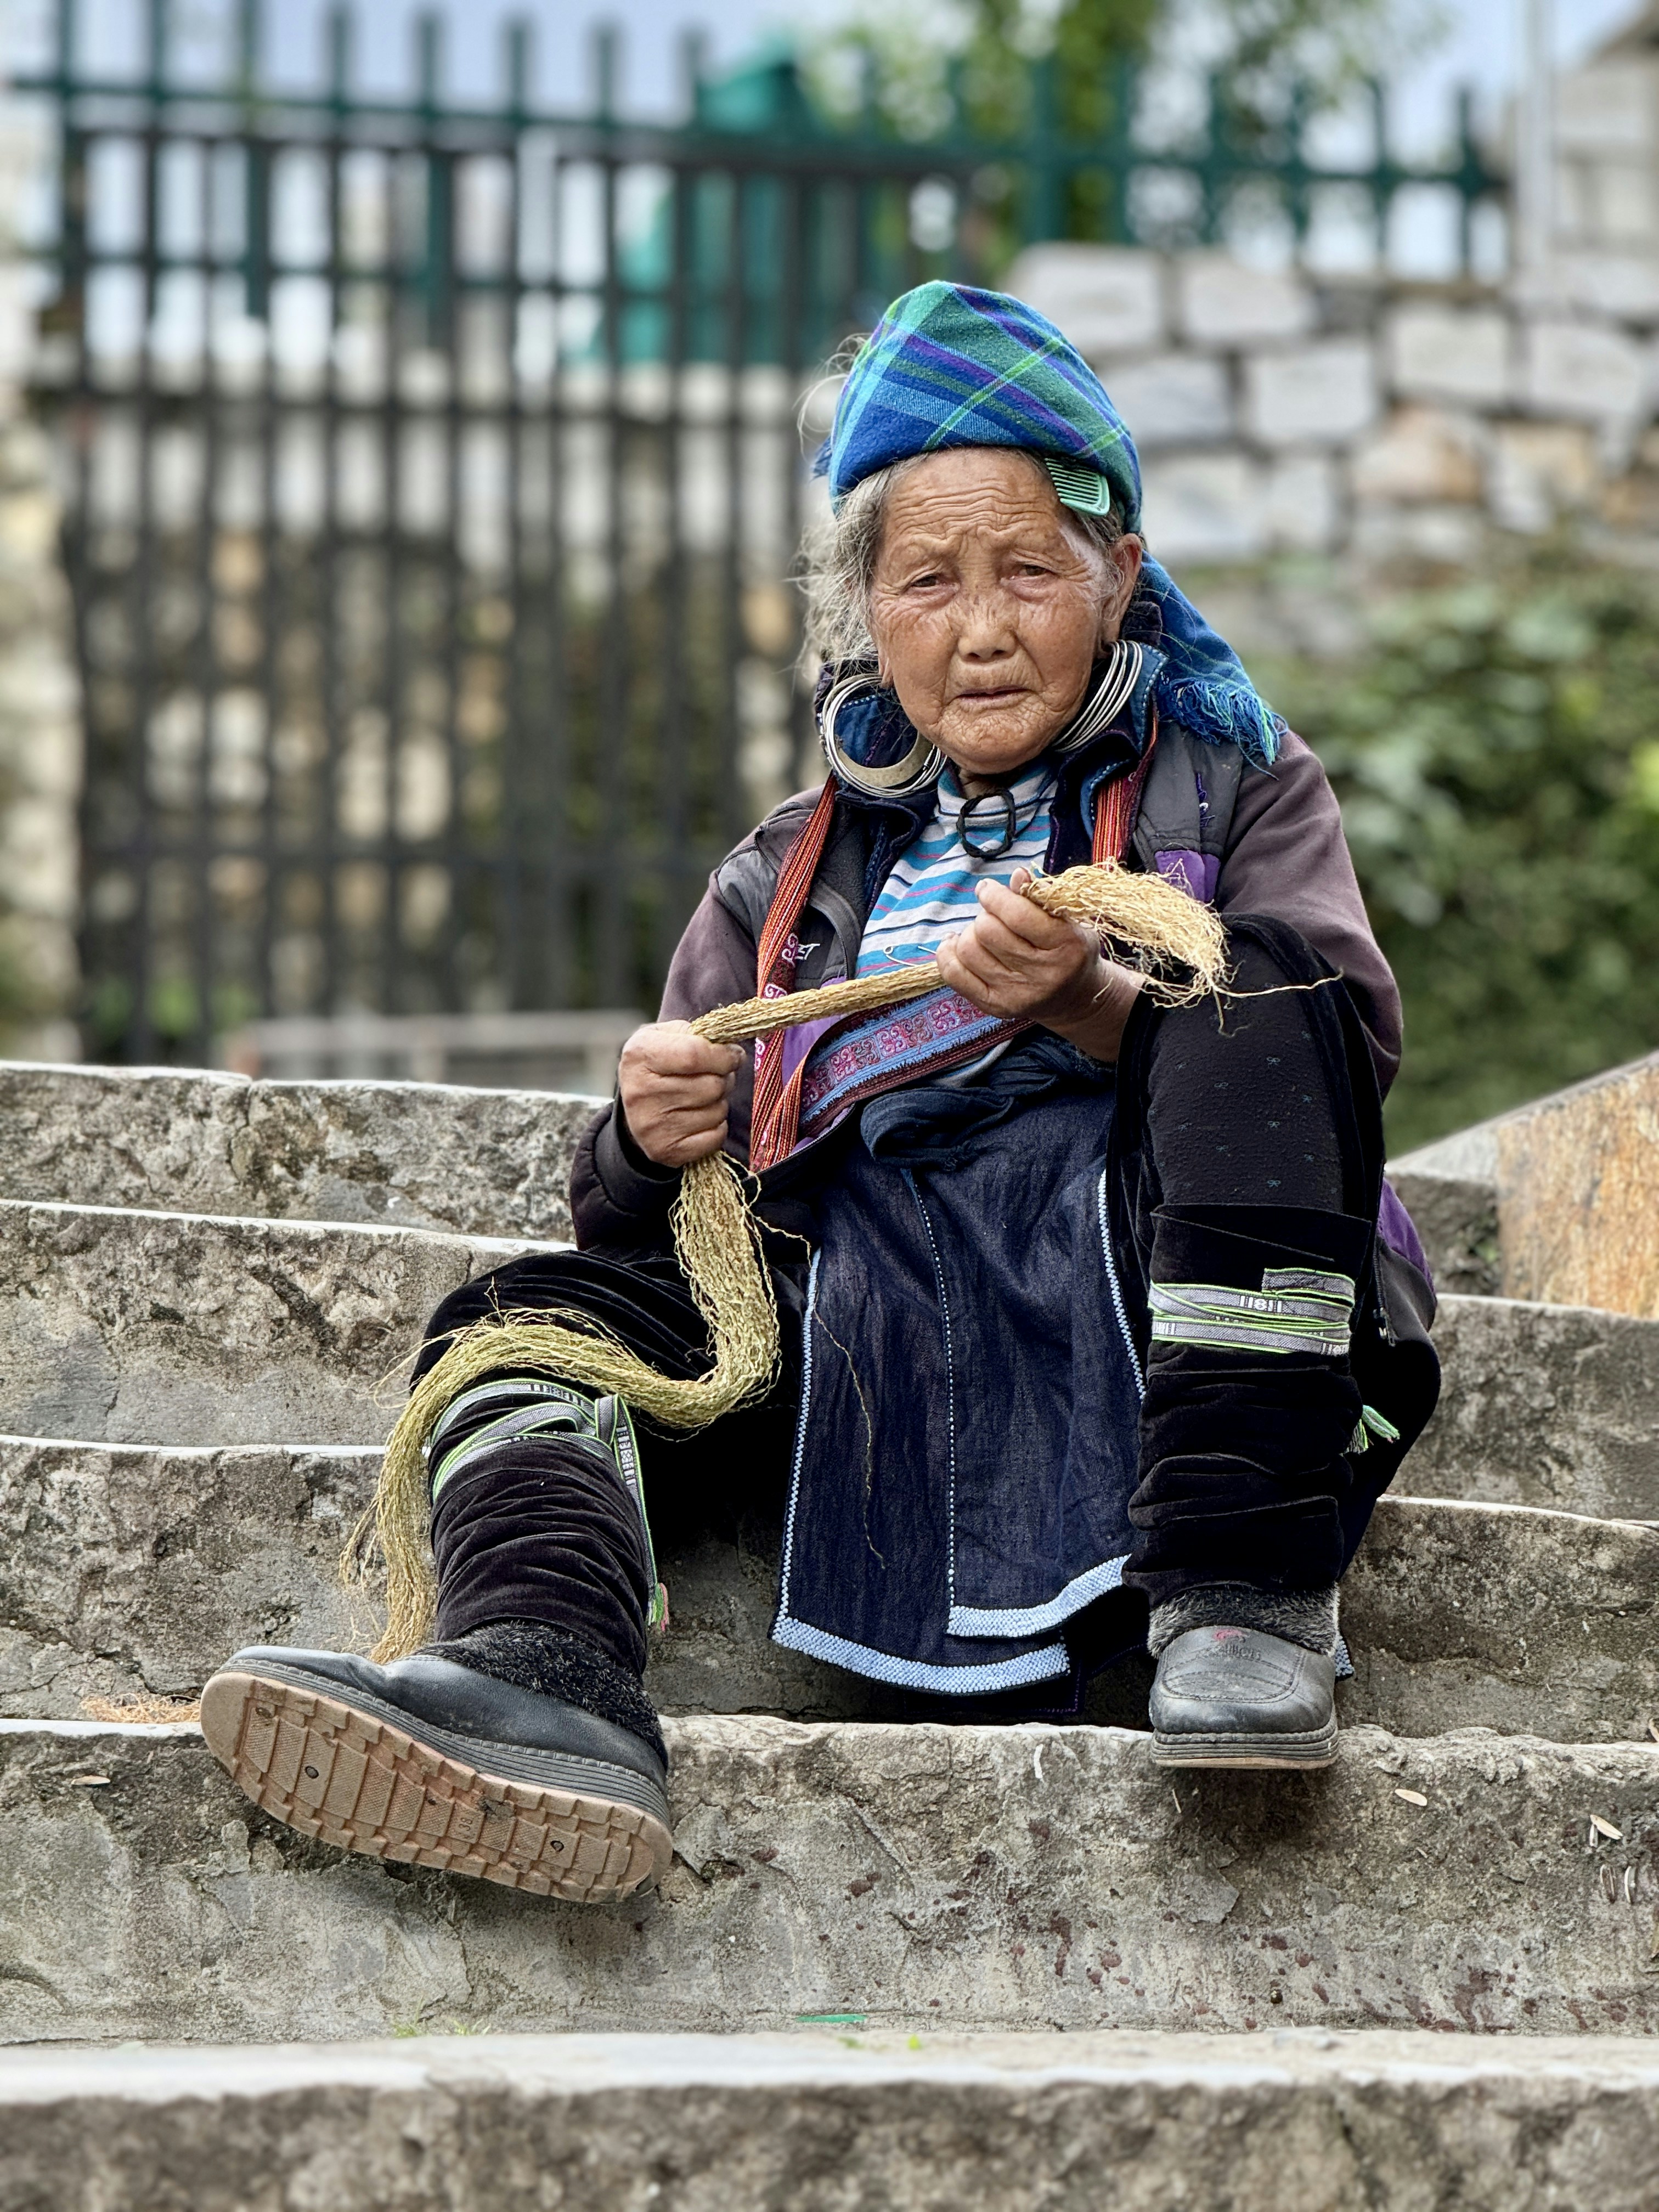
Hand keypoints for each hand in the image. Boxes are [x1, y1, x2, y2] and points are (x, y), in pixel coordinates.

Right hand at [618, 1021, 745, 1166]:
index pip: (695, 1055)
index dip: (724, 1055)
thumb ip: (698, 1034)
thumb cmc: (658, 1064)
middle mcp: (641, 1091)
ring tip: (704, 1097)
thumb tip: (732, 1051)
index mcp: (640, 1055)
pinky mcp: (665, 1150)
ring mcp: (652, 1125)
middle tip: (717, 1076)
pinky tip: (700, 1117)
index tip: (734, 1056)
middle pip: (710, 1085)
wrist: (635, 1106)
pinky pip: (715, 1136)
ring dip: (720, 1102)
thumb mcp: (666, 1036)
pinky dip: (717, 1127)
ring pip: (716, 1111)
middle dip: (724, 1078)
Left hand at [936, 869, 1143, 1062]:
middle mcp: (1042, 975)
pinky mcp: (996, 1007)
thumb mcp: (1065, 918)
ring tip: (983, 933)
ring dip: (969, 933)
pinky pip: (954, 975)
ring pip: (968, 950)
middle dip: (985, 915)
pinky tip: (957, 944)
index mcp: (1066, 946)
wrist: (1075, 997)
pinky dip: (948, 953)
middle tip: (993, 916)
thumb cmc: (1067, 948)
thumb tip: (1016, 874)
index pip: (1017, 915)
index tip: (987, 888)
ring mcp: (1017, 994)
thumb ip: (1040, 896)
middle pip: (987, 931)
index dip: (994, 896)